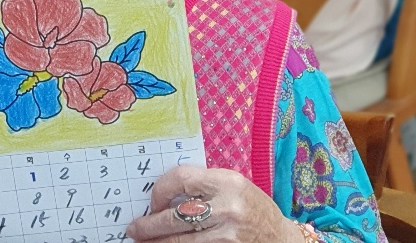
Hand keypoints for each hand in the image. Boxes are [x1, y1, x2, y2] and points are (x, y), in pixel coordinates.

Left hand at [125, 166, 298, 242]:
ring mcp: (227, 235)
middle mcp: (228, 208)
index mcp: (228, 182)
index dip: (160, 191)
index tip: (153, 202)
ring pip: (179, 241)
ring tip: (144, 242)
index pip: (181, 179)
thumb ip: (203, 187)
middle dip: (149, 226)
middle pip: (175, 217)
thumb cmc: (253, 209)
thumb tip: (163, 196)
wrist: (281, 239)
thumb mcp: (233, 187)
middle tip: (135, 230)